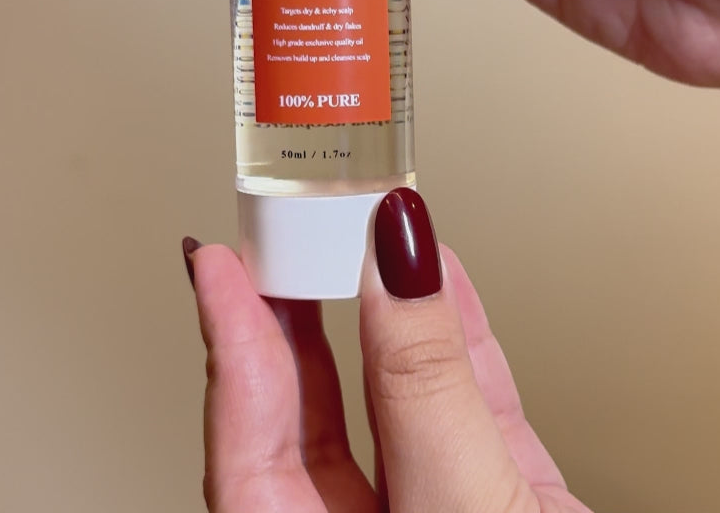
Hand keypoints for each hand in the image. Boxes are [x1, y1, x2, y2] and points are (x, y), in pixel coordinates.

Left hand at [184, 190, 589, 512]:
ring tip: (362, 235)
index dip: (230, 345)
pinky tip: (448, 279)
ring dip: (381, 312)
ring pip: (393, 403)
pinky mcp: (504, 507)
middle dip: (295, 317)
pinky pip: (469, 406)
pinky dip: (461, 337)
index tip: (214, 263)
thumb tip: (394, 255)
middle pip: (306, 422)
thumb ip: (426, 383)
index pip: (247, 450)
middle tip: (284, 233)